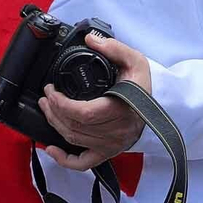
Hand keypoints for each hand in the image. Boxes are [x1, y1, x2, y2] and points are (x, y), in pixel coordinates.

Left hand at [39, 33, 149, 171]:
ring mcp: (112, 145)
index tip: (51, 89)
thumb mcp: (134, 60)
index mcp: (121, 109)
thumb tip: (91, 39)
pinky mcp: (108, 153)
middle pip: (74, 127)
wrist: (157, 105)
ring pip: (74, 140)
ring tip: (47, 108)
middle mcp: (117, 131)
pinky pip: (83, 163)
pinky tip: (51, 149)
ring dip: (54, 125)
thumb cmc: (143, 84)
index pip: (83, 113)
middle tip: (45, 96)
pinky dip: (64, 159)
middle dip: (53, 110)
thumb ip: (114, 48)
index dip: (61, 103)